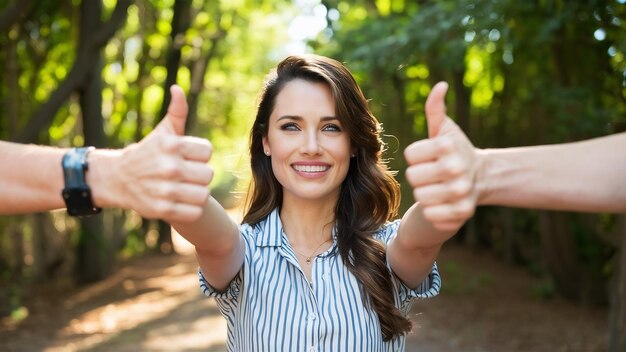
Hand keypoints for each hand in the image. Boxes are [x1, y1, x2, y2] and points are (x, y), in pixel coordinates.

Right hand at [93, 85, 212, 222]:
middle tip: (186, 175)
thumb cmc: (149, 153)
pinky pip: (194, 212)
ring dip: (196, 193)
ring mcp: (165, 190)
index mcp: (171, 145)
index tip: (188, 157)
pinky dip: (190, 209)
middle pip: (208, 174)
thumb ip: (177, 111)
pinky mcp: (162, 209)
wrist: (118, 179)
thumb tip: (177, 89)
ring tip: (184, 189)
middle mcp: (168, 167)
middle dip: (199, 175)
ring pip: (203, 194)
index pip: (207, 152)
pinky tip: (180, 202)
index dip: (199, 155)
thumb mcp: (163, 131)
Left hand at [404, 82, 478, 230]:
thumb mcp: (444, 129)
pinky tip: (442, 202)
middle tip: (432, 173)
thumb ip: (435, 108)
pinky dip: (433, 210)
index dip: (416, 156)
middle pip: (413, 177)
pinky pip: (432, 214)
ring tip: (437, 187)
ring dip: (425, 193)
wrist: (481, 177)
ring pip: (421, 197)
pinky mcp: (462, 212)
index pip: (410, 155)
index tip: (428, 156)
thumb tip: (440, 86)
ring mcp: (461, 192)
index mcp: (448, 146)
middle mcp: (456, 168)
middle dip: (419, 175)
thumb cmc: (454, 150)